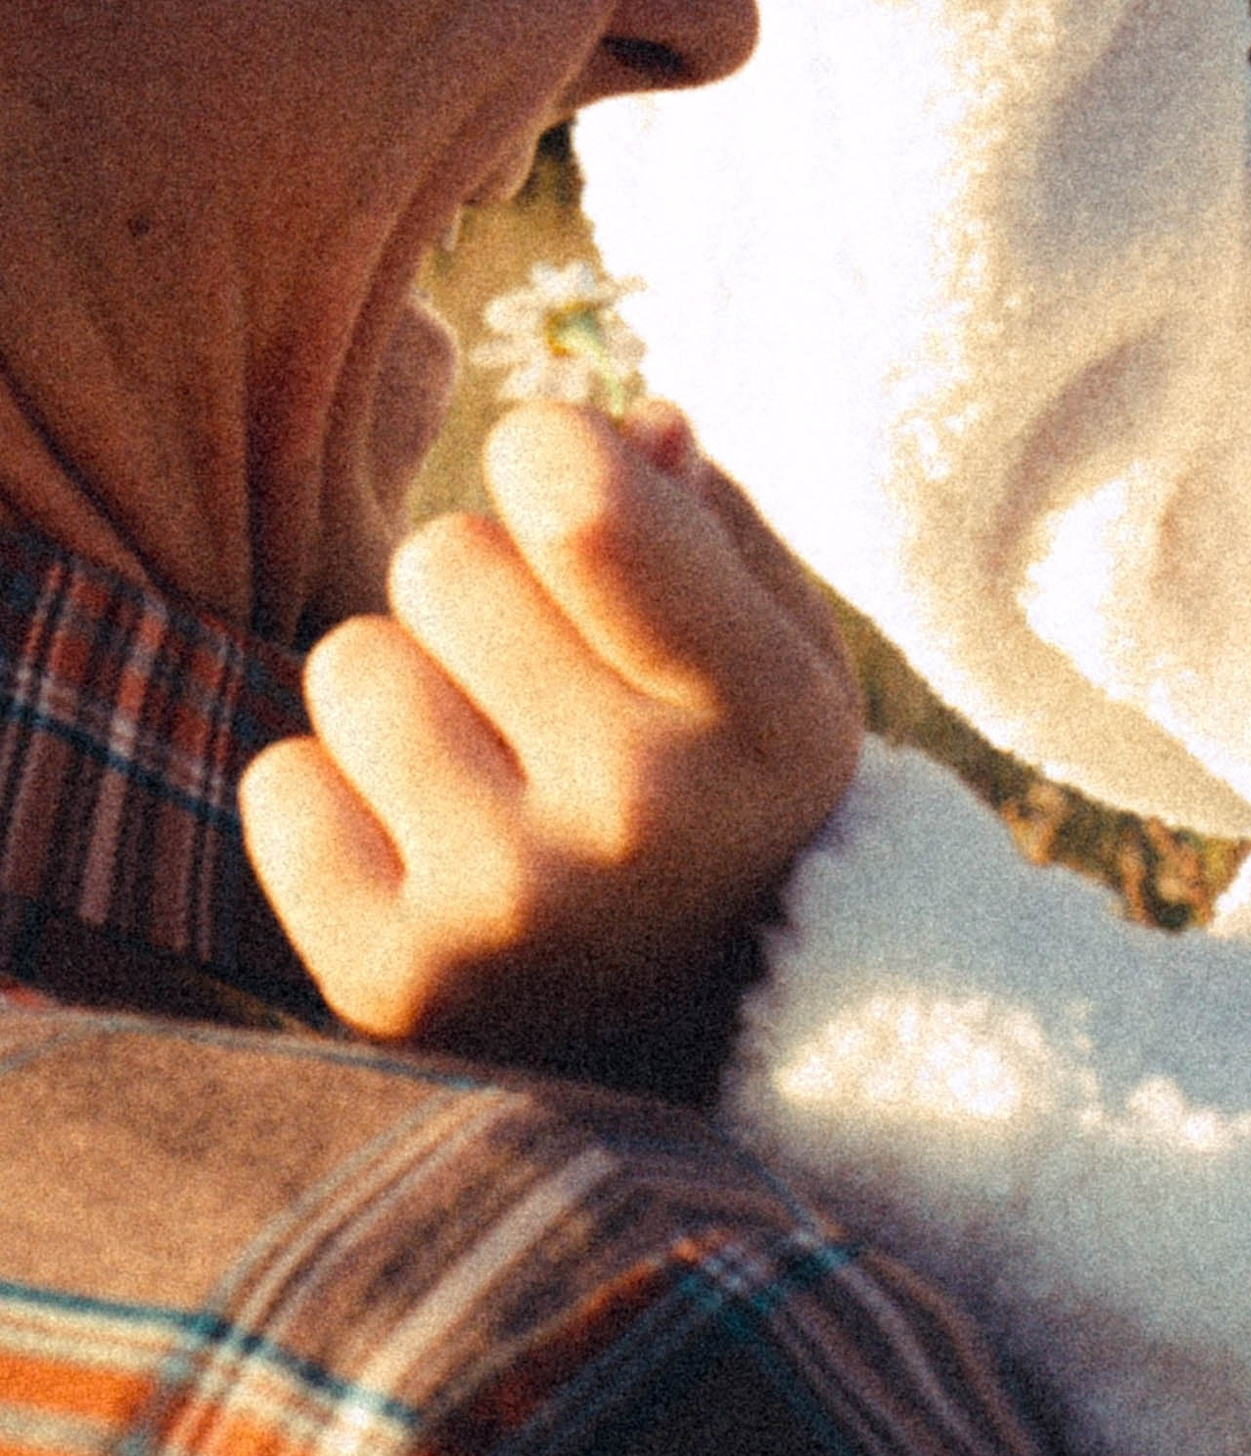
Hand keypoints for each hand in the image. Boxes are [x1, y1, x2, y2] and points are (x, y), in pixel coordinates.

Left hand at [241, 399, 863, 1078]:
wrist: (696, 1032)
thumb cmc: (721, 784)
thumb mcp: (768, 649)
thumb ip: (704, 517)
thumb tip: (629, 423)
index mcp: (767, 712)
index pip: (575, 497)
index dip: (551, 460)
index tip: (574, 510)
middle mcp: (647, 815)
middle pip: (444, 559)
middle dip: (474, 594)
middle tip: (536, 685)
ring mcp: (514, 908)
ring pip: (351, 663)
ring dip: (400, 695)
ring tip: (482, 769)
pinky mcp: (392, 983)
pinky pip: (278, 784)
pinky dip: (328, 800)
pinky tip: (419, 847)